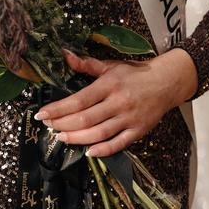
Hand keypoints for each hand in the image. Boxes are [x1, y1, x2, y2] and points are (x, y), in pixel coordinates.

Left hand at [36, 48, 197, 156]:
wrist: (167, 82)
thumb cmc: (135, 73)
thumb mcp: (111, 65)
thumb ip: (87, 64)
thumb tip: (65, 56)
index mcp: (110, 84)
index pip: (79, 99)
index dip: (58, 109)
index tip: (42, 114)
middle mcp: (118, 102)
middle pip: (86, 118)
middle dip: (63, 124)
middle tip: (48, 126)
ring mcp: (129, 118)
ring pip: (99, 133)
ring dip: (77, 138)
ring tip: (61, 138)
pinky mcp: (138, 131)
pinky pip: (119, 144)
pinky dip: (103, 150)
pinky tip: (88, 152)